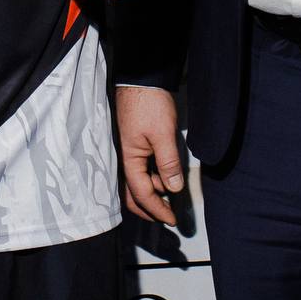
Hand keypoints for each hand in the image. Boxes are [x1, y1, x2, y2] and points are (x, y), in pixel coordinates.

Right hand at [114, 85, 184, 223]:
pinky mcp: (136, 145)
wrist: (142, 79)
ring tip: (174, 193)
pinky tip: (167, 176)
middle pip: (133, 194)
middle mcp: (126, 160)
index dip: (157, 209)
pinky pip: (143, 170)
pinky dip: (154, 178)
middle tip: (167, 216)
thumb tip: (174, 189)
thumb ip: (168, 163)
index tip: (172, 220)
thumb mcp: (163, 135)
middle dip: (150, 209)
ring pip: (139, 182)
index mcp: (129, 160)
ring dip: (155, 192)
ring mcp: (130, 153)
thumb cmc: (149, 104)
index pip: (142, 194)